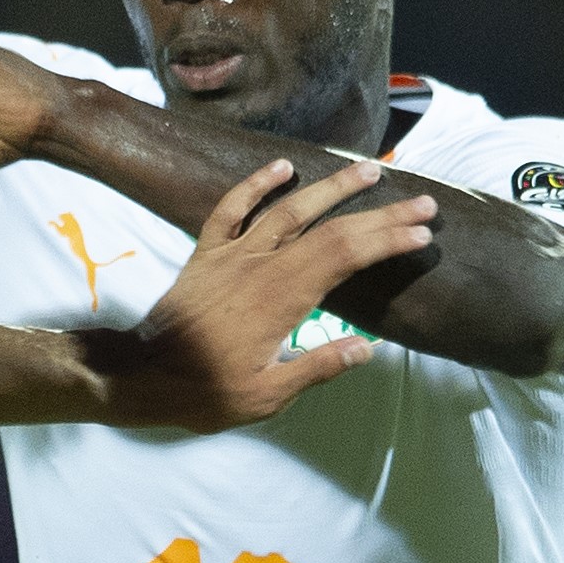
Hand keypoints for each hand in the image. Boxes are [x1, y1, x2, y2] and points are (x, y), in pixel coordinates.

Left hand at [99, 159, 438, 432]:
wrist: (141, 376)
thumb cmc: (205, 392)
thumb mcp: (266, 395)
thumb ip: (316, 368)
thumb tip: (365, 350)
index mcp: (283, 299)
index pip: (347, 257)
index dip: (388, 242)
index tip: (422, 235)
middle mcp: (263, 266)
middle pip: (332, 230)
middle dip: (381, 214)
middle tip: (422, 203)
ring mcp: (232, 255)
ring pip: (289, 209)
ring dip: (332, 187)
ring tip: (369, 170)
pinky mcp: (206, 253)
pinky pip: (231, 209)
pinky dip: (257, 184)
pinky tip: (283, 166)